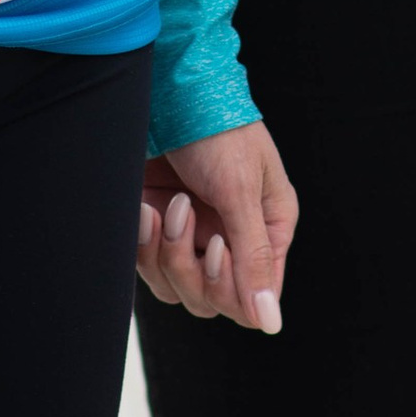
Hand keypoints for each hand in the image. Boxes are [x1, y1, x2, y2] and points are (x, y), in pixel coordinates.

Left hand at [136, 122, 296, 332]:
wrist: (167, 92)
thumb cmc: (216, 131)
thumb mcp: (241, 191)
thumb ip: (255, 259)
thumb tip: (272, 325)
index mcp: (270, 230)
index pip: (254, 296)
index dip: (231, 286)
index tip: (215, 246)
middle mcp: (234, 240)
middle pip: (213, 300)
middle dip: (191, 264)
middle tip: (183, 210)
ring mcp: (195, 237)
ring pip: (178, 287)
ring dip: (164, 252)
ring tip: (164, 204)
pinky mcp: (160, 231)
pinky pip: (149, 265)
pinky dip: (143, 242)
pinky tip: (144, 207)